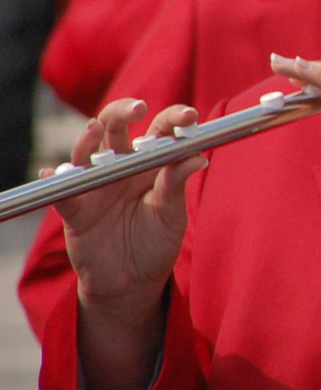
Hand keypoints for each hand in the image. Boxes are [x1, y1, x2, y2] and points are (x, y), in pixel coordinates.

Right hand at [57, 99, 204, 314]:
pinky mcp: (75, 210)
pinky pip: (63, 193)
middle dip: (124, 112)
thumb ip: (176, 185)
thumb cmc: (157, 243)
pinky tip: (54, 172)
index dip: (173, 118)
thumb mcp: (172, 215)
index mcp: (151, 164)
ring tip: (95, 128)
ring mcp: (95, 186)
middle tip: (139, 107)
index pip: (160, 131)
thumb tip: (197, 156)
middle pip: (116, 128)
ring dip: (88, 140)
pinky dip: (56, 181)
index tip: (189, 116)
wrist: (131, 282)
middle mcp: (121, 167)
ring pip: (86, 154)